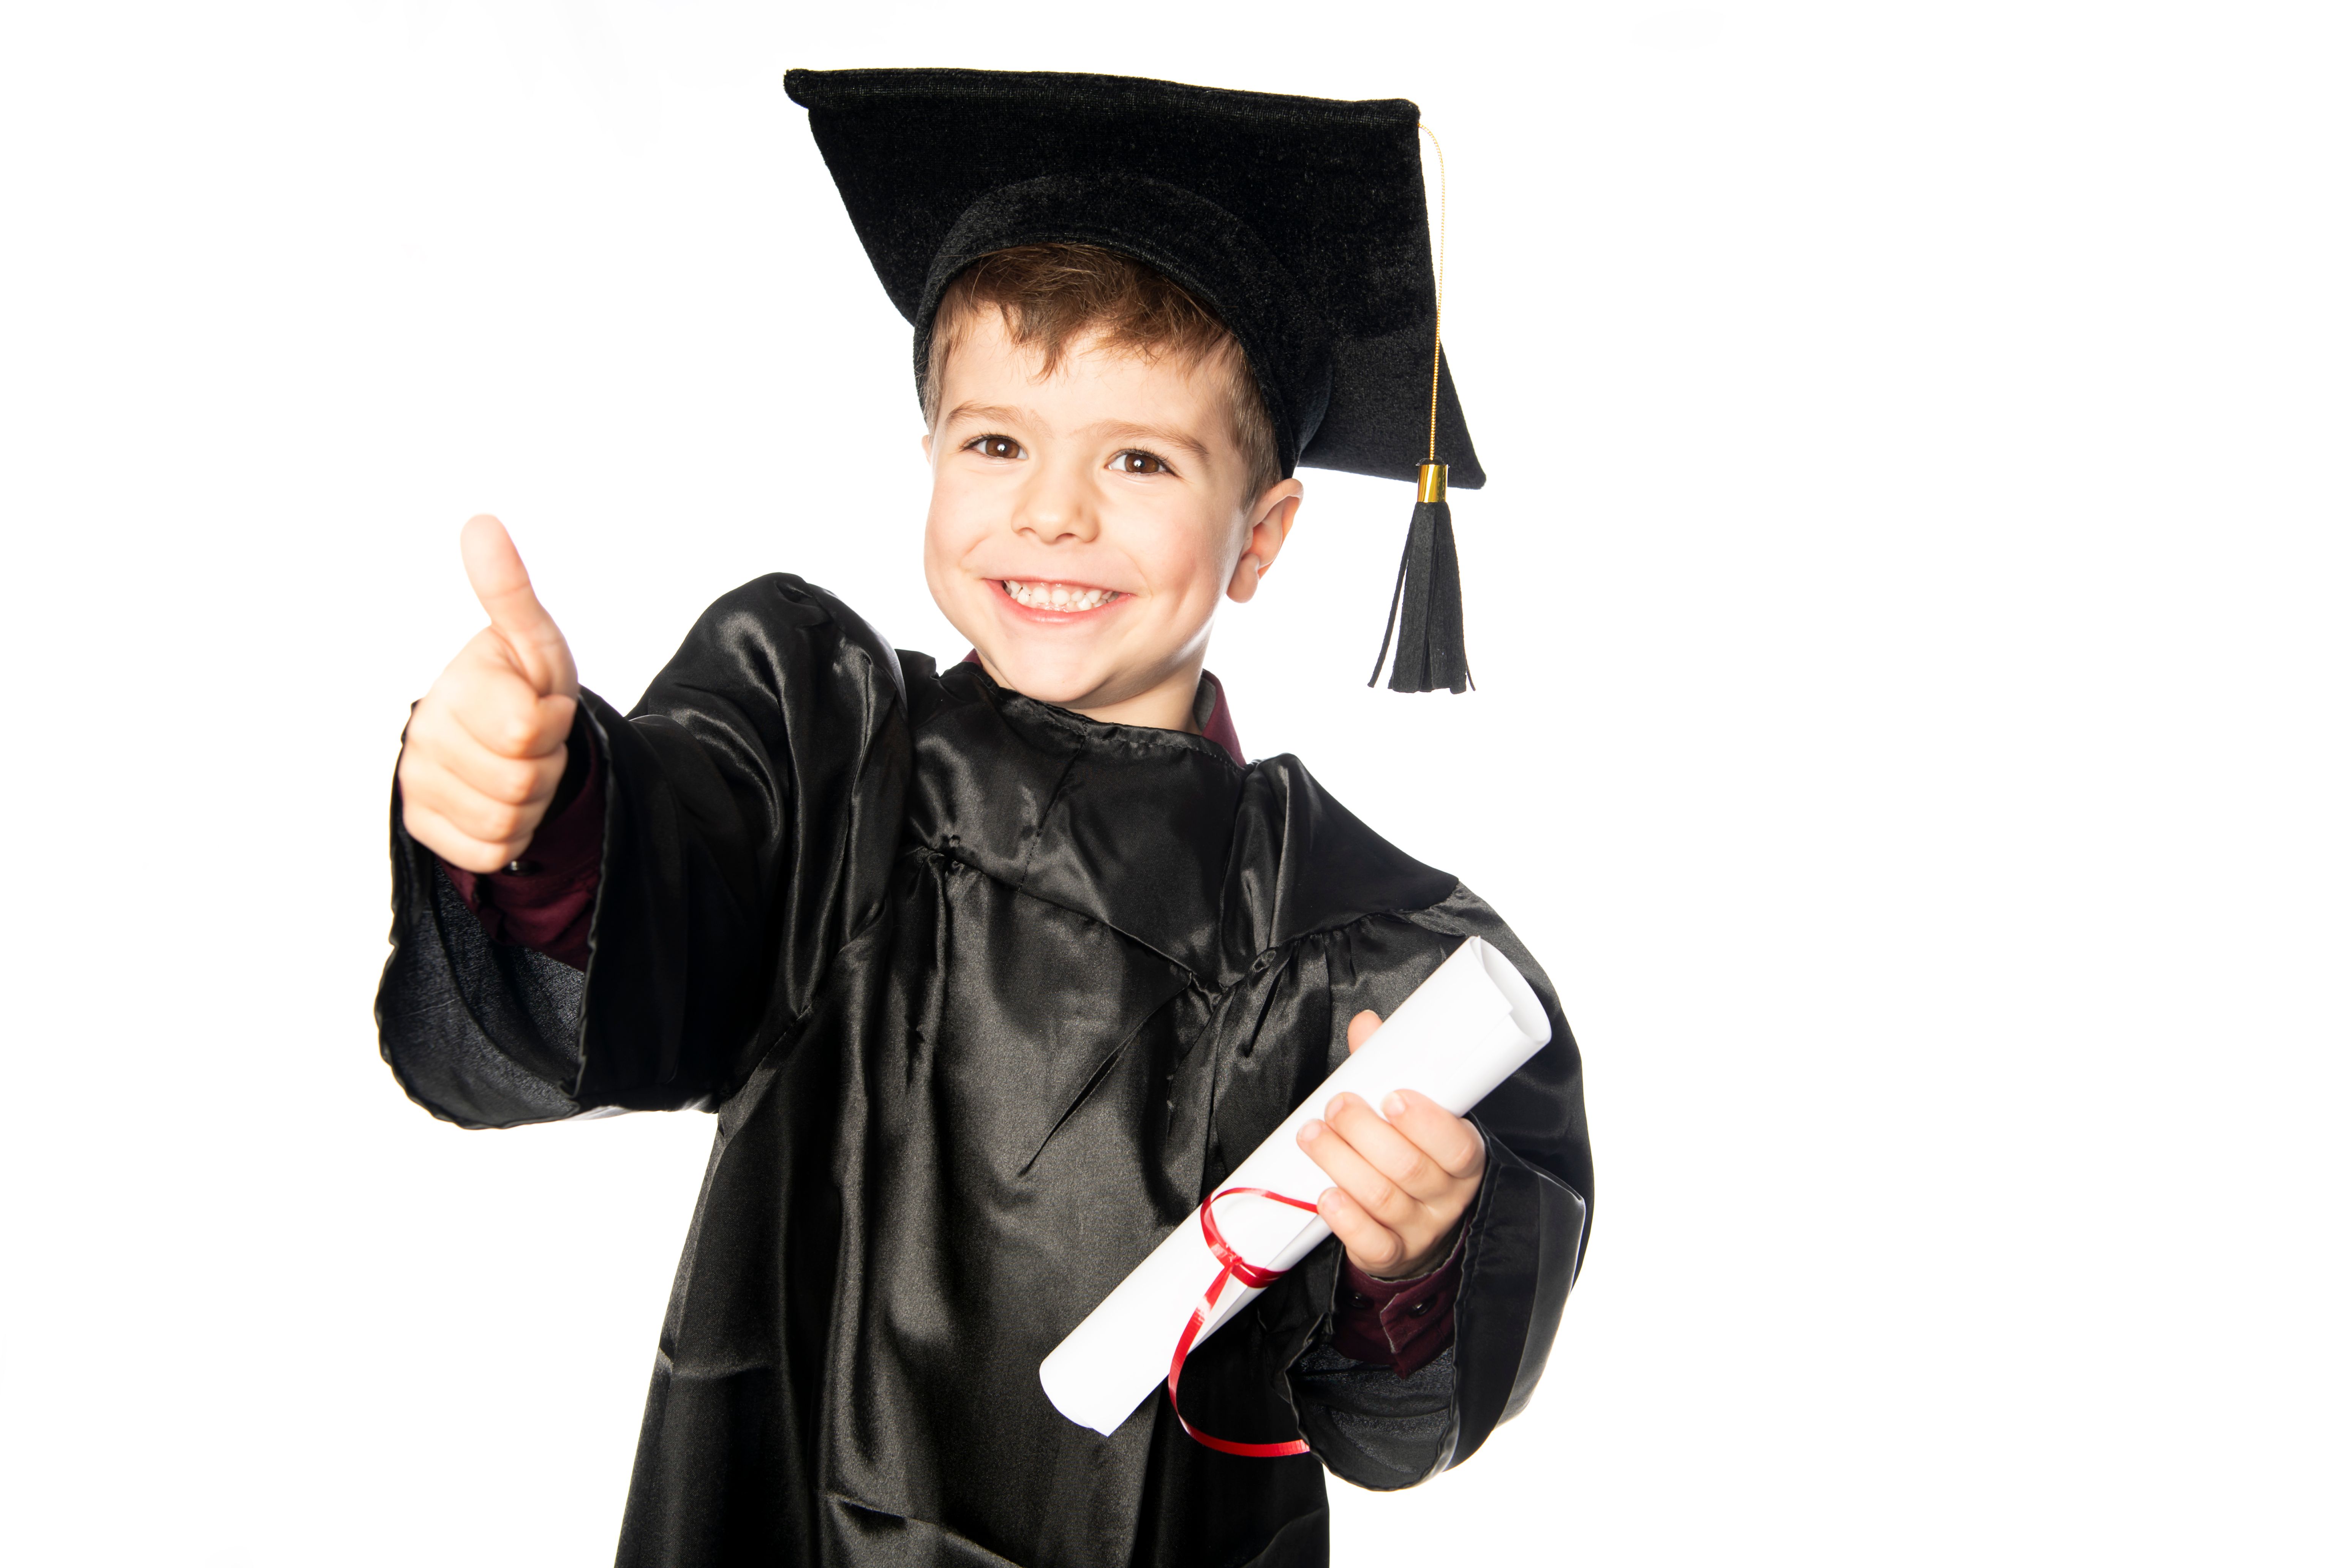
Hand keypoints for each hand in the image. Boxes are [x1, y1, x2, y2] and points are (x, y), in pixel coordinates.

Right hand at [396, 515, 579, 872]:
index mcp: (454, 685)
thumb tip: (481, 522)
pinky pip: (490, 852)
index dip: (555, 720)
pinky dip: (513, 836)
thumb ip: (508, 590)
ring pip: (507, 823)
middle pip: (520, 782)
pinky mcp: (422, 825)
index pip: (529, 730)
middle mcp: (422, 732)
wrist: (506, 736)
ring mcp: (417, 781)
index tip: (543, 703)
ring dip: (534, 801)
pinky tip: (501, 801)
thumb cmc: (526, 684)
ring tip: (521, 766)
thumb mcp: (534, 640)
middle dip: (547, 765)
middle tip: (536, 742)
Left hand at [1296, 1009, 1487, 1279]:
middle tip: (1337, 1106)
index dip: (1426, 1122)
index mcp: (1463, 1157)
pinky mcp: (1393, 1254)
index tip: (1393, 1096)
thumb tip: (1367, 1026)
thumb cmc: (1412, 1155)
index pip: (1457, 1145)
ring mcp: (1421, 1229)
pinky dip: (1345, 1218)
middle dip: (1365, 1133)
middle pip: (1409, 1168)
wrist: (1416, 1228)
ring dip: (1341, 1163)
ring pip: (1383, 1199)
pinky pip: (1372, 1243)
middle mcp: (1447, 1196)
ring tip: (1312, 1134)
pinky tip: (1325, 1193)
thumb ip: (1389, 1069)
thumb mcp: (1412, 1115)